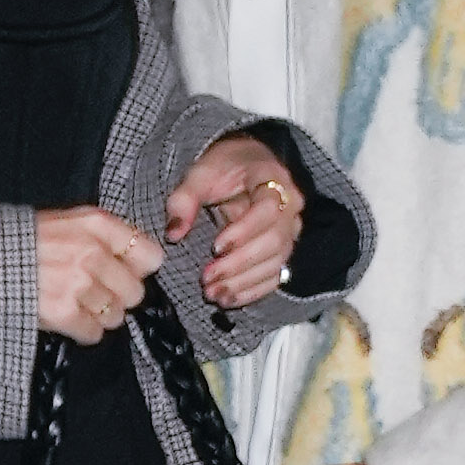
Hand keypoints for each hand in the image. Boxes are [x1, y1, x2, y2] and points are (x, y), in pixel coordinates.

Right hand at [36, 207, 161, 344]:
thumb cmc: (28, 241)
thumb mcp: (71, 222)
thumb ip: (109, 237)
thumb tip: (144, 264)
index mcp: (97, 225)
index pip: (150, 256)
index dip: (137, 269)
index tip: (123, 273)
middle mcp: (91, 251)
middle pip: (135, 292)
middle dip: (116, 296)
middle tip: (93, 292)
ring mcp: (78, 282)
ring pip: (116, 316)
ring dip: (98, 315)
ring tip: (75, 302)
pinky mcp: (63, 311)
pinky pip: (94, 333)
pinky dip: (82, 330)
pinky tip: (66, 316)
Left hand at [166, 135, 304, 309]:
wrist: (246, 165)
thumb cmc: (224, 167)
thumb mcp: (201, 173)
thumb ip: (185, 199)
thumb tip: (174, 234)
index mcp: (273, 179)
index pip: (268, 210)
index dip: (244, 231)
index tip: (215, 246)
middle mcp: (290, 207)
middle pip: (274, 242)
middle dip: (239, 264)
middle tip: (207, 278)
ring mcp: (290, 231)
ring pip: (276, 263)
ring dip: (244, 282)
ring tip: (213, 293)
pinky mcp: (282, 250)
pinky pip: (275, 276)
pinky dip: (253, 291)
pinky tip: (229, 300)